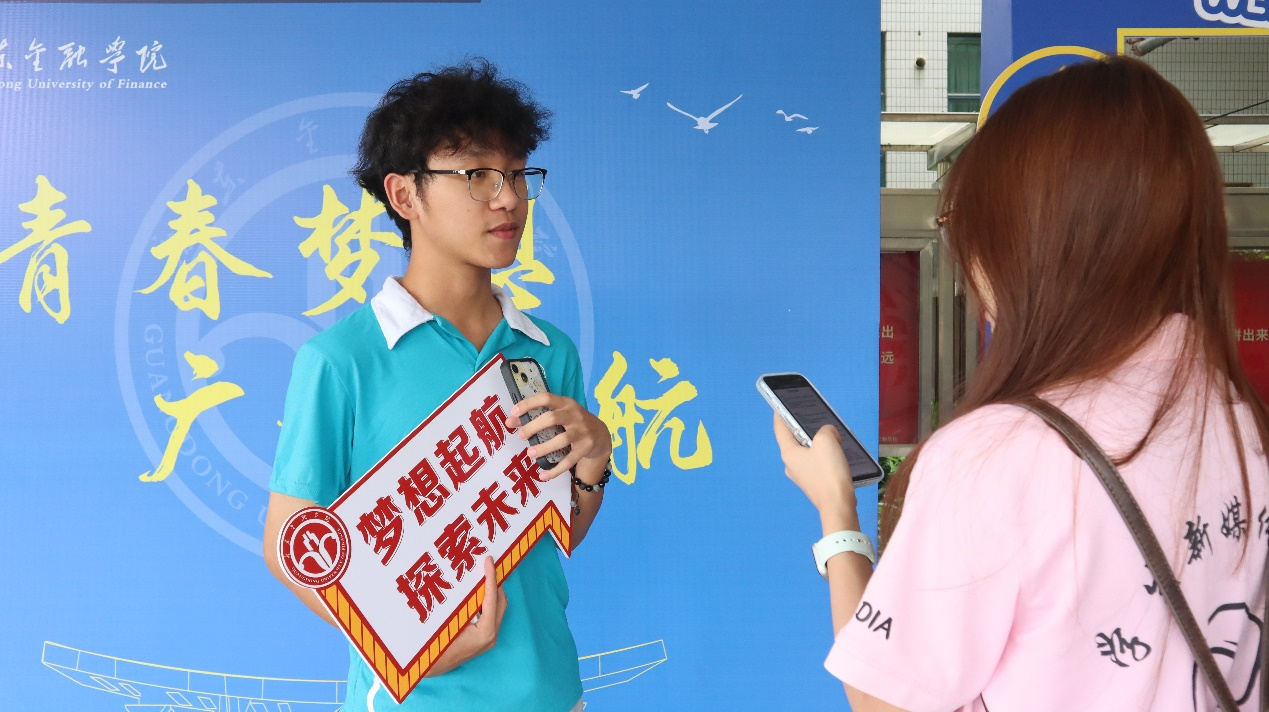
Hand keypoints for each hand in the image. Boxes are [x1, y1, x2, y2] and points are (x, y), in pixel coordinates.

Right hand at [425, 556, 505, 676]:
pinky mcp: (484, 638)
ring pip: (497, 607)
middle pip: (500, 601)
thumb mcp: (446, 623)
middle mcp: (491, 635)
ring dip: (490, 590)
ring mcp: (489, 638)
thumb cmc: (435, 648)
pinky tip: (475, 590)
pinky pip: (490, 614)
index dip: (490, 577)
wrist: (430, 670)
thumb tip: (464, 580)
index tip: (489, 560)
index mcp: (485, 632)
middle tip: (486, 563)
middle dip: (494, 581)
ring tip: (480, 573)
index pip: (492, 598)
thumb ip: (459, 605)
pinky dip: (485, 600)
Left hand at [504, 394, 612, 481]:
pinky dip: (555, 470)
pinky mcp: (585, 448)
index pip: (546, 398)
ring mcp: (582, 432)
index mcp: (566, 403)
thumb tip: (510, 421)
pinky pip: (569, 461)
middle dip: (533, 427)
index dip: (529, 404)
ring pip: (561, 439)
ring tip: (530, 453)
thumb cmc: (573, 422)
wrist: (601, 435)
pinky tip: (543, 476)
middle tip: (520, 436)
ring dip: (544, 447)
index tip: (514, 412)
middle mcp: (575, 415)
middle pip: (552, 418)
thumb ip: (536, 416)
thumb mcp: (559, 414)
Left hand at [772, 413, 859, 530]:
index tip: (781, 404)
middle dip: (803, 428)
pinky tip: (836, 454)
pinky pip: (815, 463)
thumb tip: (829, 435)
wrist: (838, 505)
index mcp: (788, 452)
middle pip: (794, 440)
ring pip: (806, 452)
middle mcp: (790, 464)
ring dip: (817, 443)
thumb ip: (826, 430)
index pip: (779, 428)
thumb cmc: (829, 471)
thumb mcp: (827, 440)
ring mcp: (801, 475)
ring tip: (831, 436)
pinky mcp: (813, 483)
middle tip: (814, 417)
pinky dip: (823, 456)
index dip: (780, 414)